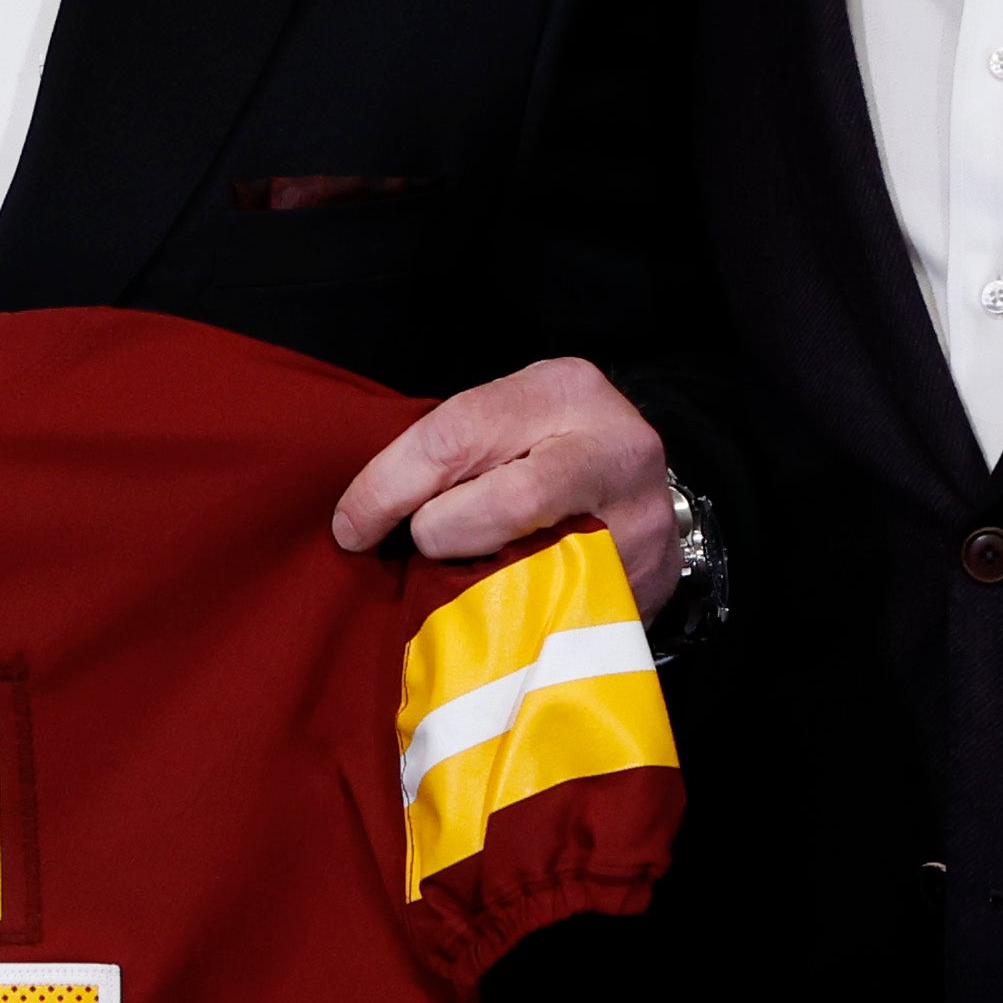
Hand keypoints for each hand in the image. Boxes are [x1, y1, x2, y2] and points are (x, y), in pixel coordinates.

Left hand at [329, 357, 679, 612]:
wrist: (642, 493)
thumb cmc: (549, 454)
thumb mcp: (510, 424)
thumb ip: (453, 453)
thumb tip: (360, 515)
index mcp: (563, 389)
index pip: (457, 434)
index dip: (389, 487)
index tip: (351, 527)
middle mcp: (613, 446)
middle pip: (506, 500)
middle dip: (441, 533)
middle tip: (419, 548)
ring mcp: (640, 519)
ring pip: (534, 564)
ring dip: (476, 581)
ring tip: (463, 575)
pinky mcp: (650, 580)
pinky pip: (562, 606)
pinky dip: (515, 612)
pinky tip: (502, 605)